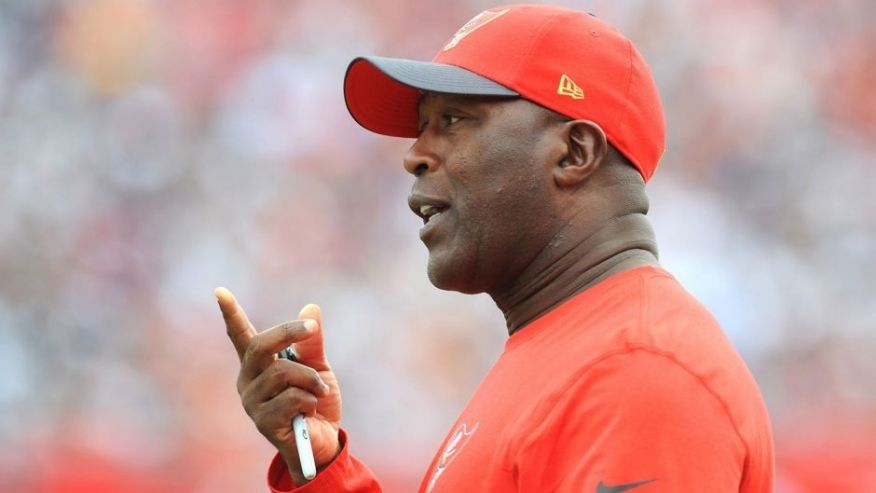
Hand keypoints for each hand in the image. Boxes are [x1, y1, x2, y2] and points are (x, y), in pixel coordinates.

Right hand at [215, 287, 341, 484]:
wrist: (324, 442)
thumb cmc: (317, 402)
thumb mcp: (318, 368)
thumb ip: (312, 342)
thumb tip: (310, 307)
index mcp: (258, 365)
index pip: (241, 335)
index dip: (230, 313)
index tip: (220, 291)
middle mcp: (248, 380)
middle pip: (260, 346)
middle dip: (288, 332)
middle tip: (311, 328)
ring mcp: (252, 401)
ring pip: (283, 372)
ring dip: (311, 379)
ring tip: (319, 392)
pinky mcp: (261, 420)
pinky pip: (291, 397)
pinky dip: (310, 399)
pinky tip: (309, 411)